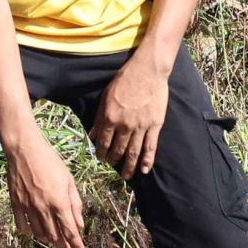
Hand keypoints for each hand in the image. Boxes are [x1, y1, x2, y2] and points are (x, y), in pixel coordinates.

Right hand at [3, 131, 86, 247]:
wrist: (24, 149)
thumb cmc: (50, 161)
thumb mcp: (69, 180)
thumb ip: (75, 203)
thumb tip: (80, 224)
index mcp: (59, 202)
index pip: (70, 231)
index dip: (77, 245)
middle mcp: (44, 208)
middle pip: (54, 236)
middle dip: (63, 245)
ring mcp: (28, 207)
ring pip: (39, 233)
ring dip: (48, 240)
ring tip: (53, 240)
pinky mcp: (16, 203)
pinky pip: (22, 225)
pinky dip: (29, 232)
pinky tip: (34, 231)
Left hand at [89, 55, 172, 179]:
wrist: (147, 71)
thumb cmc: (124, 80)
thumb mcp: (106, 97)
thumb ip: (99, 118)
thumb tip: (92, 134)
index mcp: (110, 117)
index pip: (104, 141)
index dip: (102, 152)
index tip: (101, 159)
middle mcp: (125, 125)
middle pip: (118, 149)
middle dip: (114, 160)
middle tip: (112, 167)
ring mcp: (141, 127)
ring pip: (134, 152)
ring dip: (129, 166)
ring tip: (127, 176)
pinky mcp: (155, 125)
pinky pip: (151, 146)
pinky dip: (148, 160)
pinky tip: (145, 170)